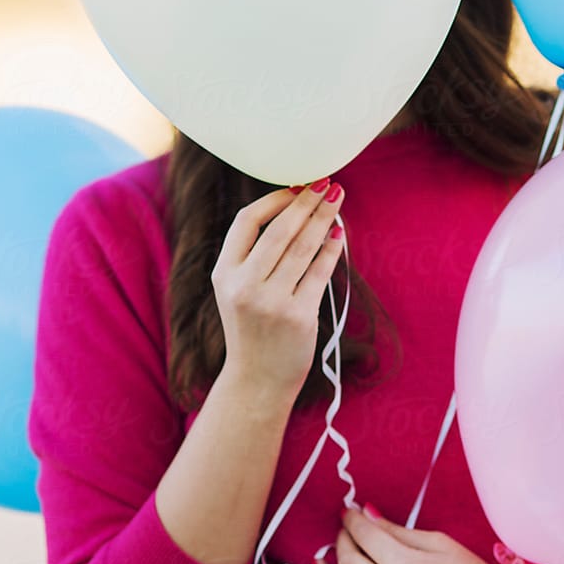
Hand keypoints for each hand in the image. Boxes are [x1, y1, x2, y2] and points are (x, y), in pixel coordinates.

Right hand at [211, 179, 345, 406]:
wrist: (257, 381)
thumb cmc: (252, 330)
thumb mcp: (236, 291)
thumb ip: (254, 256)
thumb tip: (294, 209)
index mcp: (224, 274)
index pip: (246, 221)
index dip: (274, 200)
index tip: (297, 187)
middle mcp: (244, 286)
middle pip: (280, 230)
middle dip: (306, 202)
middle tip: (326, 182)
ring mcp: (271, 302)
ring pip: (303, 247)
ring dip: (324, 218)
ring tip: (337, 199)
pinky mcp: (298, 317)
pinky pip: (320, 273)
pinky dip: (332, 250)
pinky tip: (340, 235)